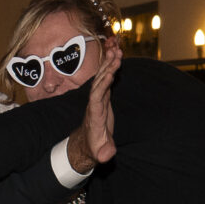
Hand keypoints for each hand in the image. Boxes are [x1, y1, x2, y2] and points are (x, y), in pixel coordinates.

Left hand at [66, 39, 122, 172]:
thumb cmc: (95, 148)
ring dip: (109, 62)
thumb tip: (106, 155)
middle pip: (99, 82)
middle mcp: (95, 103)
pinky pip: (107, 77)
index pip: (97, 97)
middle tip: (115, 54)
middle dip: (106, 68)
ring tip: (116, 48)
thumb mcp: (100, 153)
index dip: (102, 86)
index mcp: (94, 115)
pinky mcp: (103, 95)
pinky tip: (117, 53)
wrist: (87, 143)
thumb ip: (104, 153)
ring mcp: (98, 97)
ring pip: (102, 76)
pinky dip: (111, 66)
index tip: (108, 75)